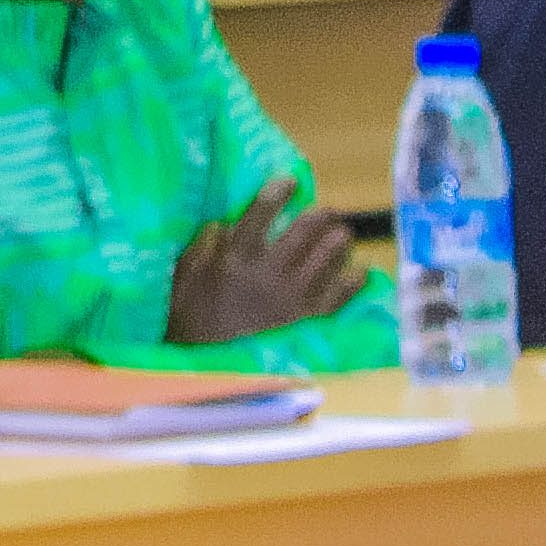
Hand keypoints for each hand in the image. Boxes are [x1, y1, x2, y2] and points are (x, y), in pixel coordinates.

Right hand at [162, 164, 367, 346]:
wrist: (206, 364)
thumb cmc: (192, 315)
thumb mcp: (186, 274)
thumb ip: (205, 243)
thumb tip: (227, 221)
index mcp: (236, 258)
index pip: (260, 213)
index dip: (278, 192)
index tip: (291, 181)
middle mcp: (268, 273)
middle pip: (305, 231)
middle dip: (321, 214)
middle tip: (326, 210)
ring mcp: (291, 298)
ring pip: (328, 257)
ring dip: (339, 239)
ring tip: (341, 235)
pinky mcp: (307, 320)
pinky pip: (340, 294)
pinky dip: (354, 278)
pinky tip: (358, 270)